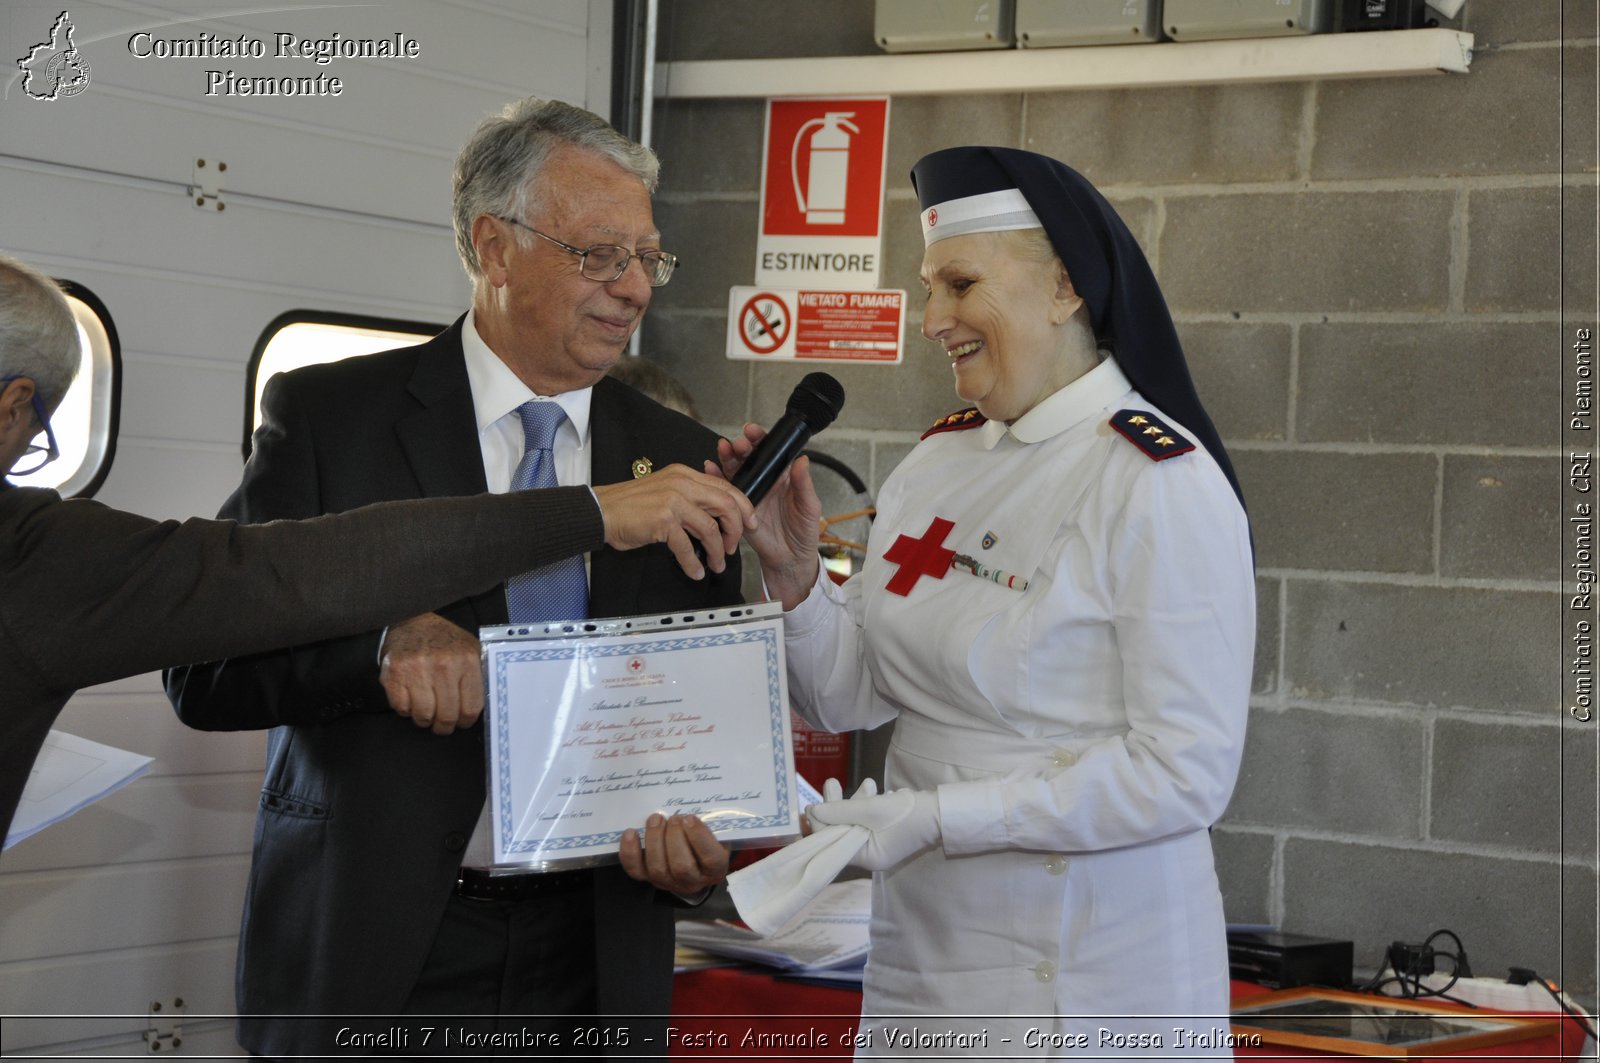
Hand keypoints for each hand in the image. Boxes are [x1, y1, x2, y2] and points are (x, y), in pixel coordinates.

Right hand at [378, 612, 482, 734]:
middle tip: (442, 724)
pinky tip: (411, 699)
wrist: (412, 621)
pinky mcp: (395, 674)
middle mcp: (443, 665)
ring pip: (423, 716)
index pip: (470, 708)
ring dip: (425, 719)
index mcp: (467, 660)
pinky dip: (406, 710)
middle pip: (447, 716)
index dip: (465, 721)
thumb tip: (481, 708)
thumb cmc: (444, 641)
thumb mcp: (470, 651)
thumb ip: (478, 678)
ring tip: (427, 712)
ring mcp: (417, 670)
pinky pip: (401, 708)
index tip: (461, 722)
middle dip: (444, 726)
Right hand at [592, 464, 755, 580]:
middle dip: (736, 529)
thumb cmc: (630, 505)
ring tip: (716, 564)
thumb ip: (689, 497)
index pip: (725, 487)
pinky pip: (687, 547)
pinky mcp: (663, 520)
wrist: (601, 511)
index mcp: (685, 474)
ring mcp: (673, 501)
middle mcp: (682, 484)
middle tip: (735, 547)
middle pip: (726, 504)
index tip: (749, 524)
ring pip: (710, 528)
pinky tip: (695, 572)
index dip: (743, 507)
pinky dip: (693, 563)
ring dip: (717, 551)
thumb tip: (714, 517)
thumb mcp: (665, 491)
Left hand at [619, 812, 730, 893]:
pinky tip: (631, 833)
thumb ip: (710, 823)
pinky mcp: (648, 878)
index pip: (710, 858)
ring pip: (657, 868)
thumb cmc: (707, 841)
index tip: (690, 818)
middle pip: (681, 867)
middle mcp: (692, 881)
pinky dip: (630, 852)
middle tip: (674, 818)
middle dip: (674, 838)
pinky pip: (636, 870)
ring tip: (656, 819)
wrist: (694, 862)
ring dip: (654, 840)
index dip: (699, 838)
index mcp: (715, 869)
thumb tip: (692, 807)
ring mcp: (668, 882)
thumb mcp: (717, 833)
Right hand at [714, 424, 822, 608]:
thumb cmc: (804, 532)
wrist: (790, 559)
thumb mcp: (809, 507)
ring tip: (722, 449)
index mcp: (782, 477)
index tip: (753, 432)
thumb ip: (804, 484)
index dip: (760, 439)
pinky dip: (715, 478)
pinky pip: (724, 491)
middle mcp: (764, 481)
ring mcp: (749, 493)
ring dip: (727, 458)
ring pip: (735, 470)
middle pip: (748, 458)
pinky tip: (710, 468)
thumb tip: (803, 460)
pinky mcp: (737, 508)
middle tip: (737, 444)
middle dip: (741, 447)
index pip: (770, 452)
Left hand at [806, 777, 940, 870]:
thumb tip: (812, 811)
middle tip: (831, 782)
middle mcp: (871, 855)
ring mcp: (881, 844)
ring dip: (856, 801)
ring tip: (868, 782)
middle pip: (843, 830)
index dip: (821, 823)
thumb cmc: (908, 813)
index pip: (833, 842)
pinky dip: (869, 806)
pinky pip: (869, 820)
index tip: (811, 803)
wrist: (943, 811)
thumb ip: (840, 810)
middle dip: (837, 806)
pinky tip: (877, 792)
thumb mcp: (870, 809)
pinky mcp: (888, 833)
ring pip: (856, 822)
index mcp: (866, 858)